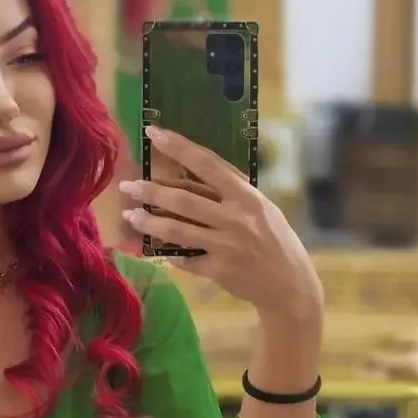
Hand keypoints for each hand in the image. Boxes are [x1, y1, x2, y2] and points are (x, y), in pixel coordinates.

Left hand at [119, 126, 323, 325]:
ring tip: (129, 215)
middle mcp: (236, 218)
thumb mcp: (260, 207)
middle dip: (150, 192)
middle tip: (127, 186)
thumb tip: (185, 172)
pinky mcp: (218, 271)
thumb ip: (227, 191)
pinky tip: (154, 247)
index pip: (207, 164)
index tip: (154, 132)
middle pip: (183, 200)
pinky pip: (184, 258)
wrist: (290, 285)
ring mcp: (226, 246)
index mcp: (246, 196)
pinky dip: (168, 252)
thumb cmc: (274, 238)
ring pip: (176, 230)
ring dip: (148, 222)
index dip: (179, 147)